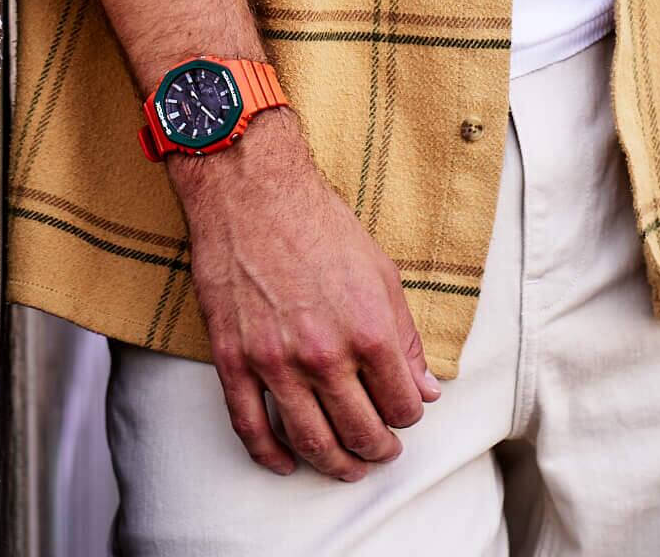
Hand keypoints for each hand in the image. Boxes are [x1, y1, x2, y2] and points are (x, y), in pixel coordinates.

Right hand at [167, 110, 443, 479]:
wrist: (252, 193)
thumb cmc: (318, 224)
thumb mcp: (380, 272)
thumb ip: (405, 336)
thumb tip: (426, 389)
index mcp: (369, 330)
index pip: (402, 405)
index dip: (408, 415)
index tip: (404, 412)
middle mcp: (324, 354)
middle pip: (360, 432)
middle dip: (377, 450)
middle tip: (381, 452)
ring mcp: (275, 362)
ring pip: (310, 441)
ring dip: (334, 464)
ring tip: (346, 467)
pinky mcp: (234, 360)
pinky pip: (251, 427)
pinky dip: (270, 457)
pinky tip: (286, 464)